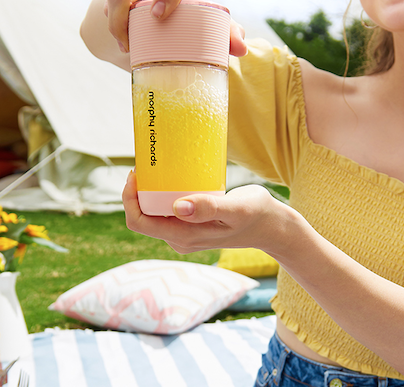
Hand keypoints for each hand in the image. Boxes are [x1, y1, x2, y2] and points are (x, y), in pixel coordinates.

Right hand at [106, 0, 246, 55]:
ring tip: (125, 43)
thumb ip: (223, 31)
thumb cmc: (185, 10)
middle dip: (123, 15)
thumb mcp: (201, 18)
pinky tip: (120, 31)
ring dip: (115, 23)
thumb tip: (241, 49)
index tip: (160, 17)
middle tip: (128, 42)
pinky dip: (110, 19)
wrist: (154, 3)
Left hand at [122, 170, 283, 253]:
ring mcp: (185, 234)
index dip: (130, 199)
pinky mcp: (192, 226)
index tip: (136, 173)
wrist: (273, 227)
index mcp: (183, 237)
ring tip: (157, 167)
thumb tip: (178, 207)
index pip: (140, 222)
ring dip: (149, 192)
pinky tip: (172, 178)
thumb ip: (208, 208)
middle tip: (147, 164)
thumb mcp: (236, 209)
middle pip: (143, 217)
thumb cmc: (257, 215)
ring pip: (154, 214)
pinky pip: (167, 212)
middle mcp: (179, 239)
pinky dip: (163, 194)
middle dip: (137, 192)